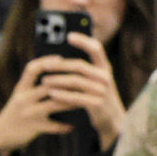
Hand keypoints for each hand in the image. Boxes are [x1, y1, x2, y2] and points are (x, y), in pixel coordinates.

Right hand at [0, 57, 79, 155]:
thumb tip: (54, 74)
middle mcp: (24, 98)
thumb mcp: (19, 96)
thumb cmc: (13, 113)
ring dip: (72, 102)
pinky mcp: (34, 127)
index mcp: (21, 88)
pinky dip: (64, 126)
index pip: (32, 69)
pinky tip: (73, 125)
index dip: (46, 62)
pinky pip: (54, 126)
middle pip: (48, 86)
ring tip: (85, 99)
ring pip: (55, 104)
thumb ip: (33, 86)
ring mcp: (29, 113)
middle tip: (84, 80)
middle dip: (68, 83)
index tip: (60, 59)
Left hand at [10, 35, 126, 151]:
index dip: (83, 41)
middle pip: (80, 66)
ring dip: (58, 80)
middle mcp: (105, 77)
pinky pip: (76, 97)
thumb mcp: (95, 80)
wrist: (112, 120)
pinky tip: (52, 93)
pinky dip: (62, 95)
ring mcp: (102, 91)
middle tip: (44, 65)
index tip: (69, 35)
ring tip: (44, 80)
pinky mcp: (97, 104)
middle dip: (60, 65)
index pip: (96, 48)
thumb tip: (59, 57)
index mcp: (104, 67)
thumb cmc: (97, 96)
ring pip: (76, 81)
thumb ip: (84, 69)